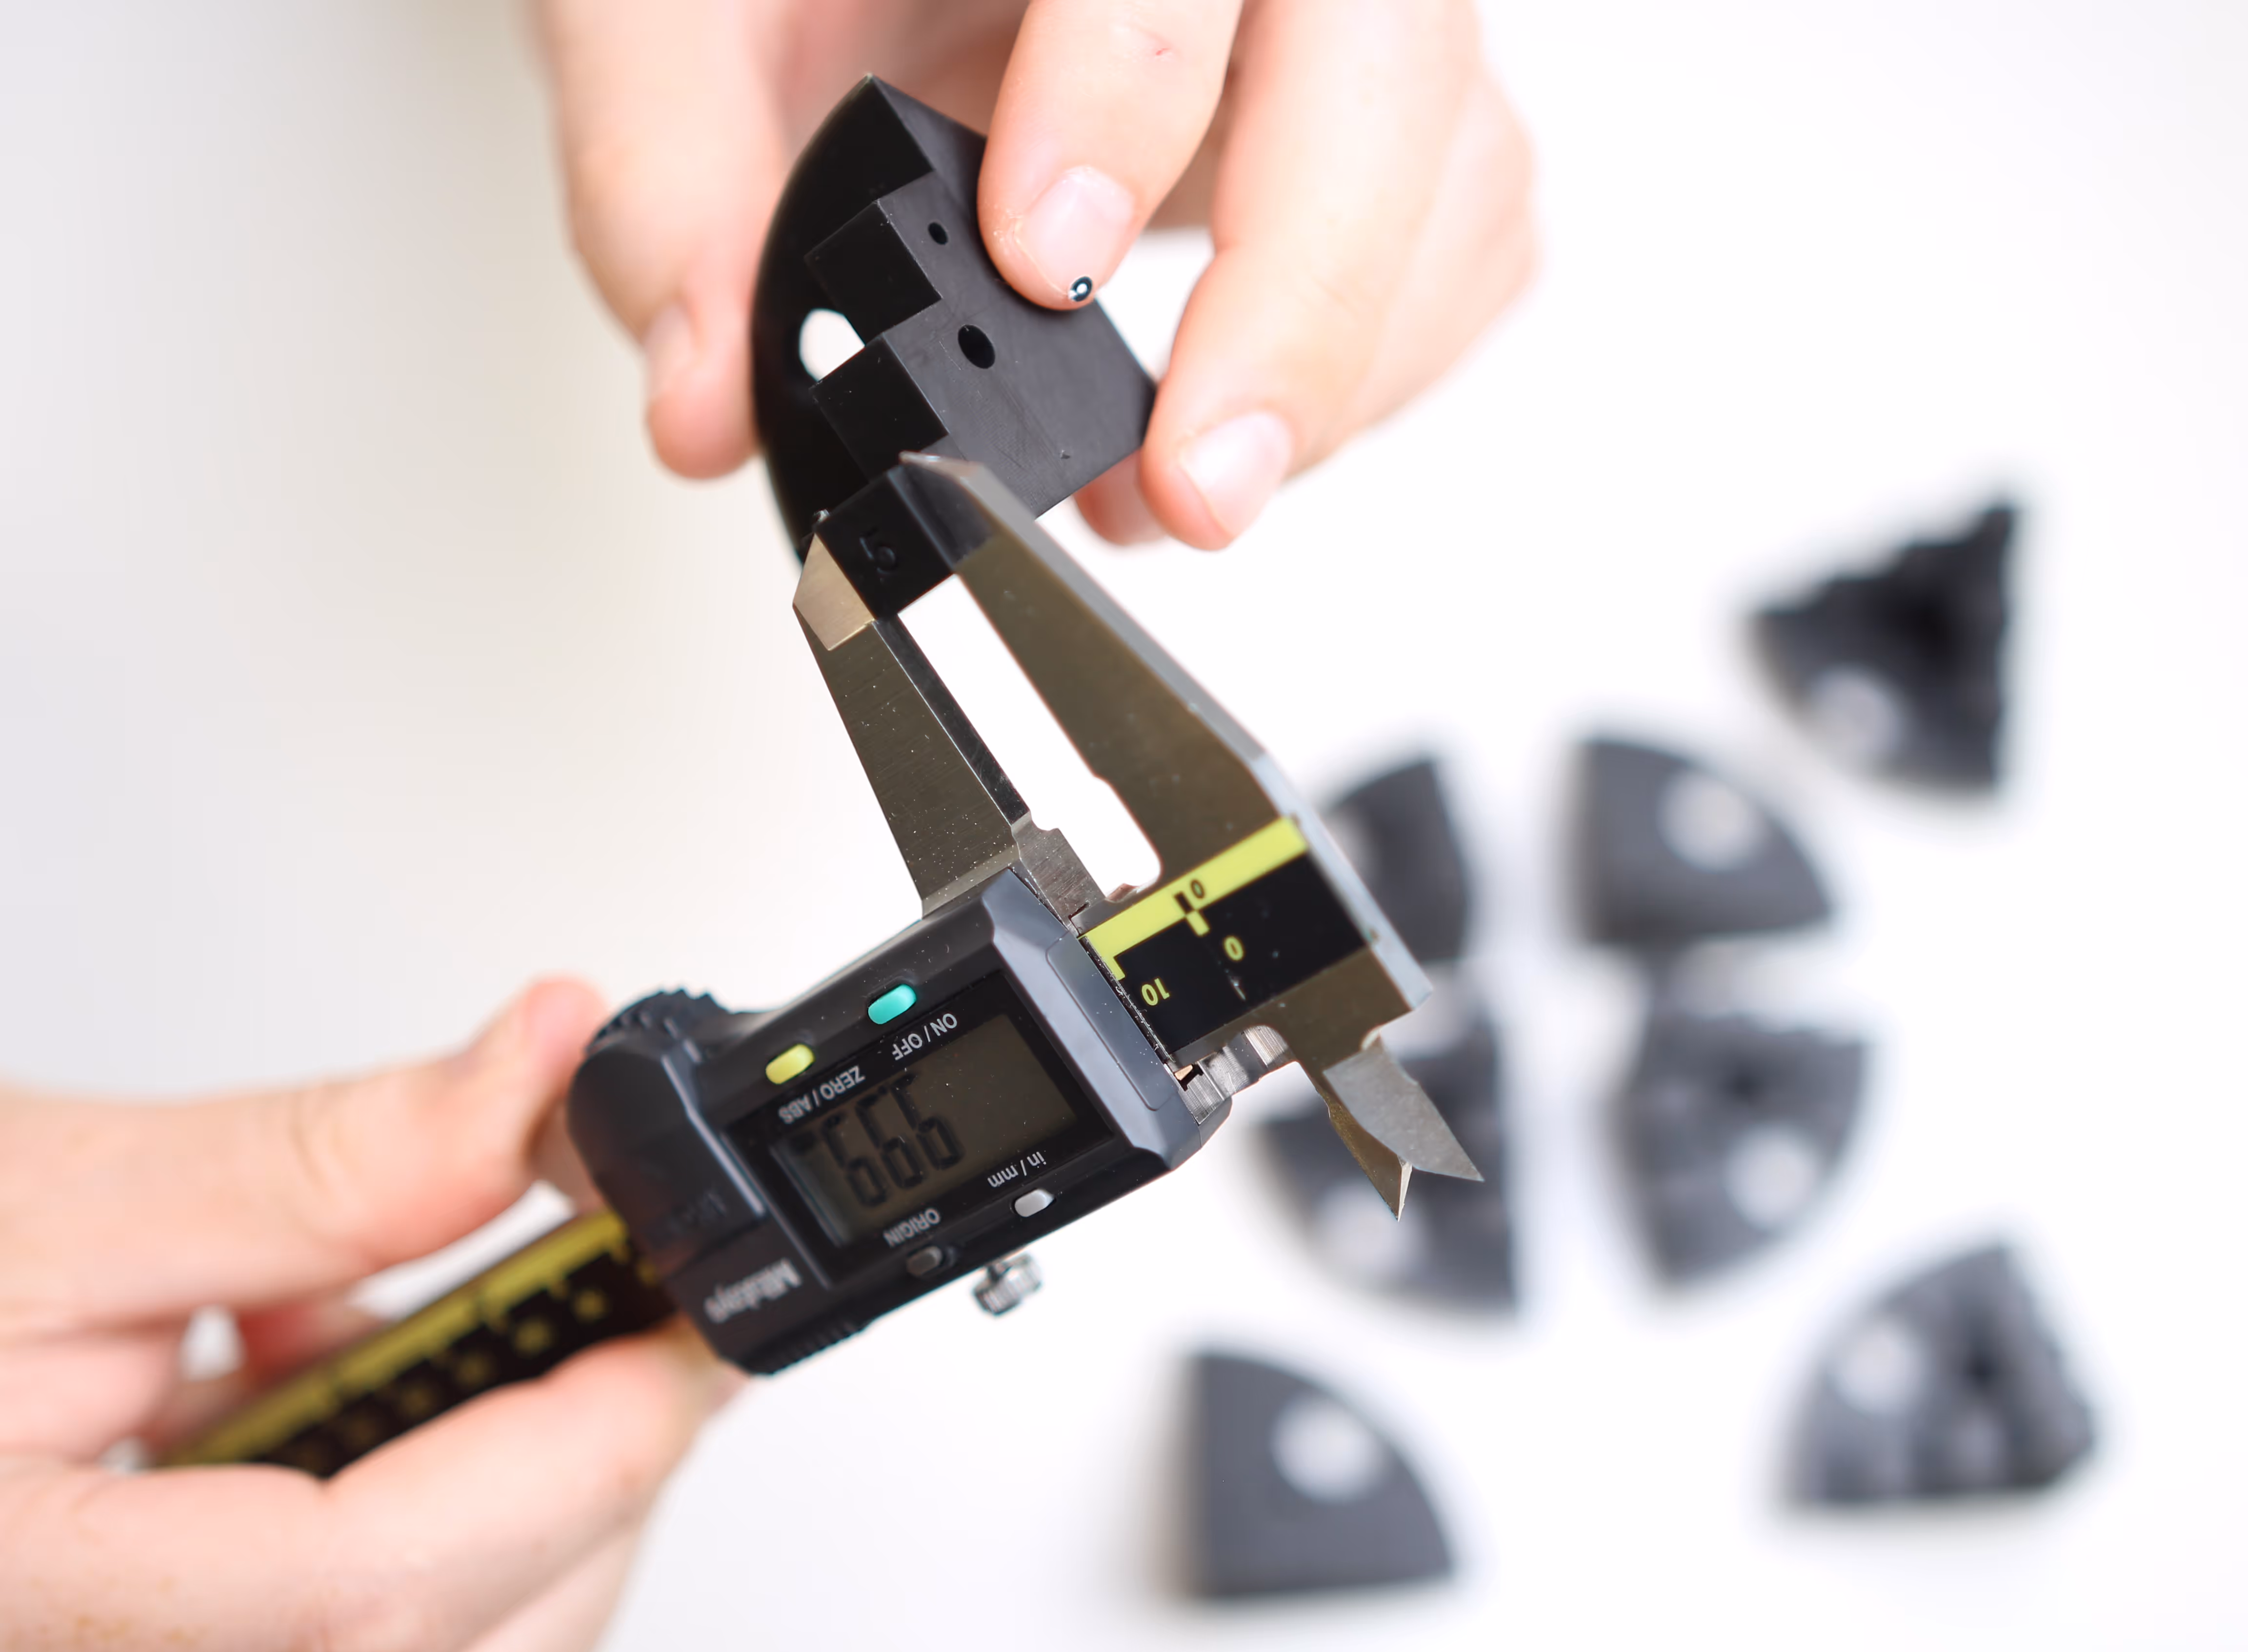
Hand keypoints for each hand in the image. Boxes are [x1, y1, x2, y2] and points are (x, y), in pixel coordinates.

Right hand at [0, 981, 738, 1651]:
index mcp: (22, 1613)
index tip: (685, 1328)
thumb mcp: (37, 1196)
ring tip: (438, 1334)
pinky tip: (346, 1392)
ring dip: (509, 1499)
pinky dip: (423, 1518)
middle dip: (582, 1482)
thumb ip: (319, 1159)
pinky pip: (358, 1648)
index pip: (364, 1596)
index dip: (575, 1452)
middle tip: (631, 1318)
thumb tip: (542, 1070)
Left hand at [537, 0, 1535, 548]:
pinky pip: (1467, 240)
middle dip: (1303, 299)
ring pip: (1459, 175)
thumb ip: (667, 161)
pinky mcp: (1391, 118)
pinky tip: (1230, 419)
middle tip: (1191, 483)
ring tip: (1168, 484)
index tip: (1041, 262)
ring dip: (1336, 365)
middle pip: (1393, 71)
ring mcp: (1356, 23)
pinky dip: (1370, 367)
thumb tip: (707, 393)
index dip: (1127, 94)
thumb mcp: (676, 0)